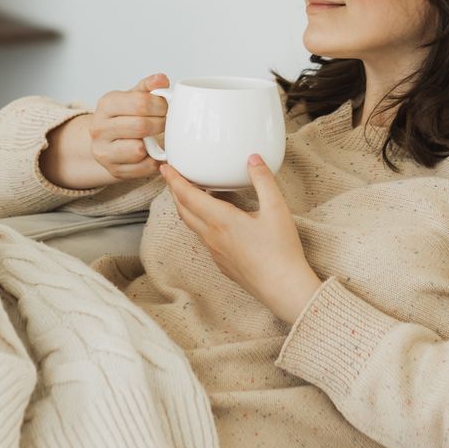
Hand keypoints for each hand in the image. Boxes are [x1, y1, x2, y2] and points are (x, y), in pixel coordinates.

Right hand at [88, 73, 169, 181]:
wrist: (108, 140)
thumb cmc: (125, 115)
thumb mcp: (134, 96)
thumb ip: (149, 87)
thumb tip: (162, 79)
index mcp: (106, 104)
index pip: (140, 103)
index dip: (160, 106)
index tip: (166, 107)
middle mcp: (99, 128)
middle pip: (141, 126)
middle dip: (160, 124)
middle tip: (165, 123)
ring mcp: (103, 151)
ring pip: (138, 149)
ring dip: (154, 144)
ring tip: (156, 138)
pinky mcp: (113, 170)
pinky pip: (143, 168)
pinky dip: (154, 161)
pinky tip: (152, 152)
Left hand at [160, 154, 322, 325]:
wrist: (283, 288)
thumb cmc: (280, 251)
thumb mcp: (276, 209)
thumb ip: (263, 180)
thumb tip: (253, 159)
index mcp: (221, 220)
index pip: (187, 196)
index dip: (174, 180)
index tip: (165, 168)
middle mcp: (212, 237)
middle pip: (183, 210)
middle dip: (174, 191)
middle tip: (172, 177)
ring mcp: (216, 252)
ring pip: (192, 225)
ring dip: (186, 207)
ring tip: (190, 193)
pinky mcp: (223, 263)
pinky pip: (204, 238)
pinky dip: (200, 222)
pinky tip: (214, 219)